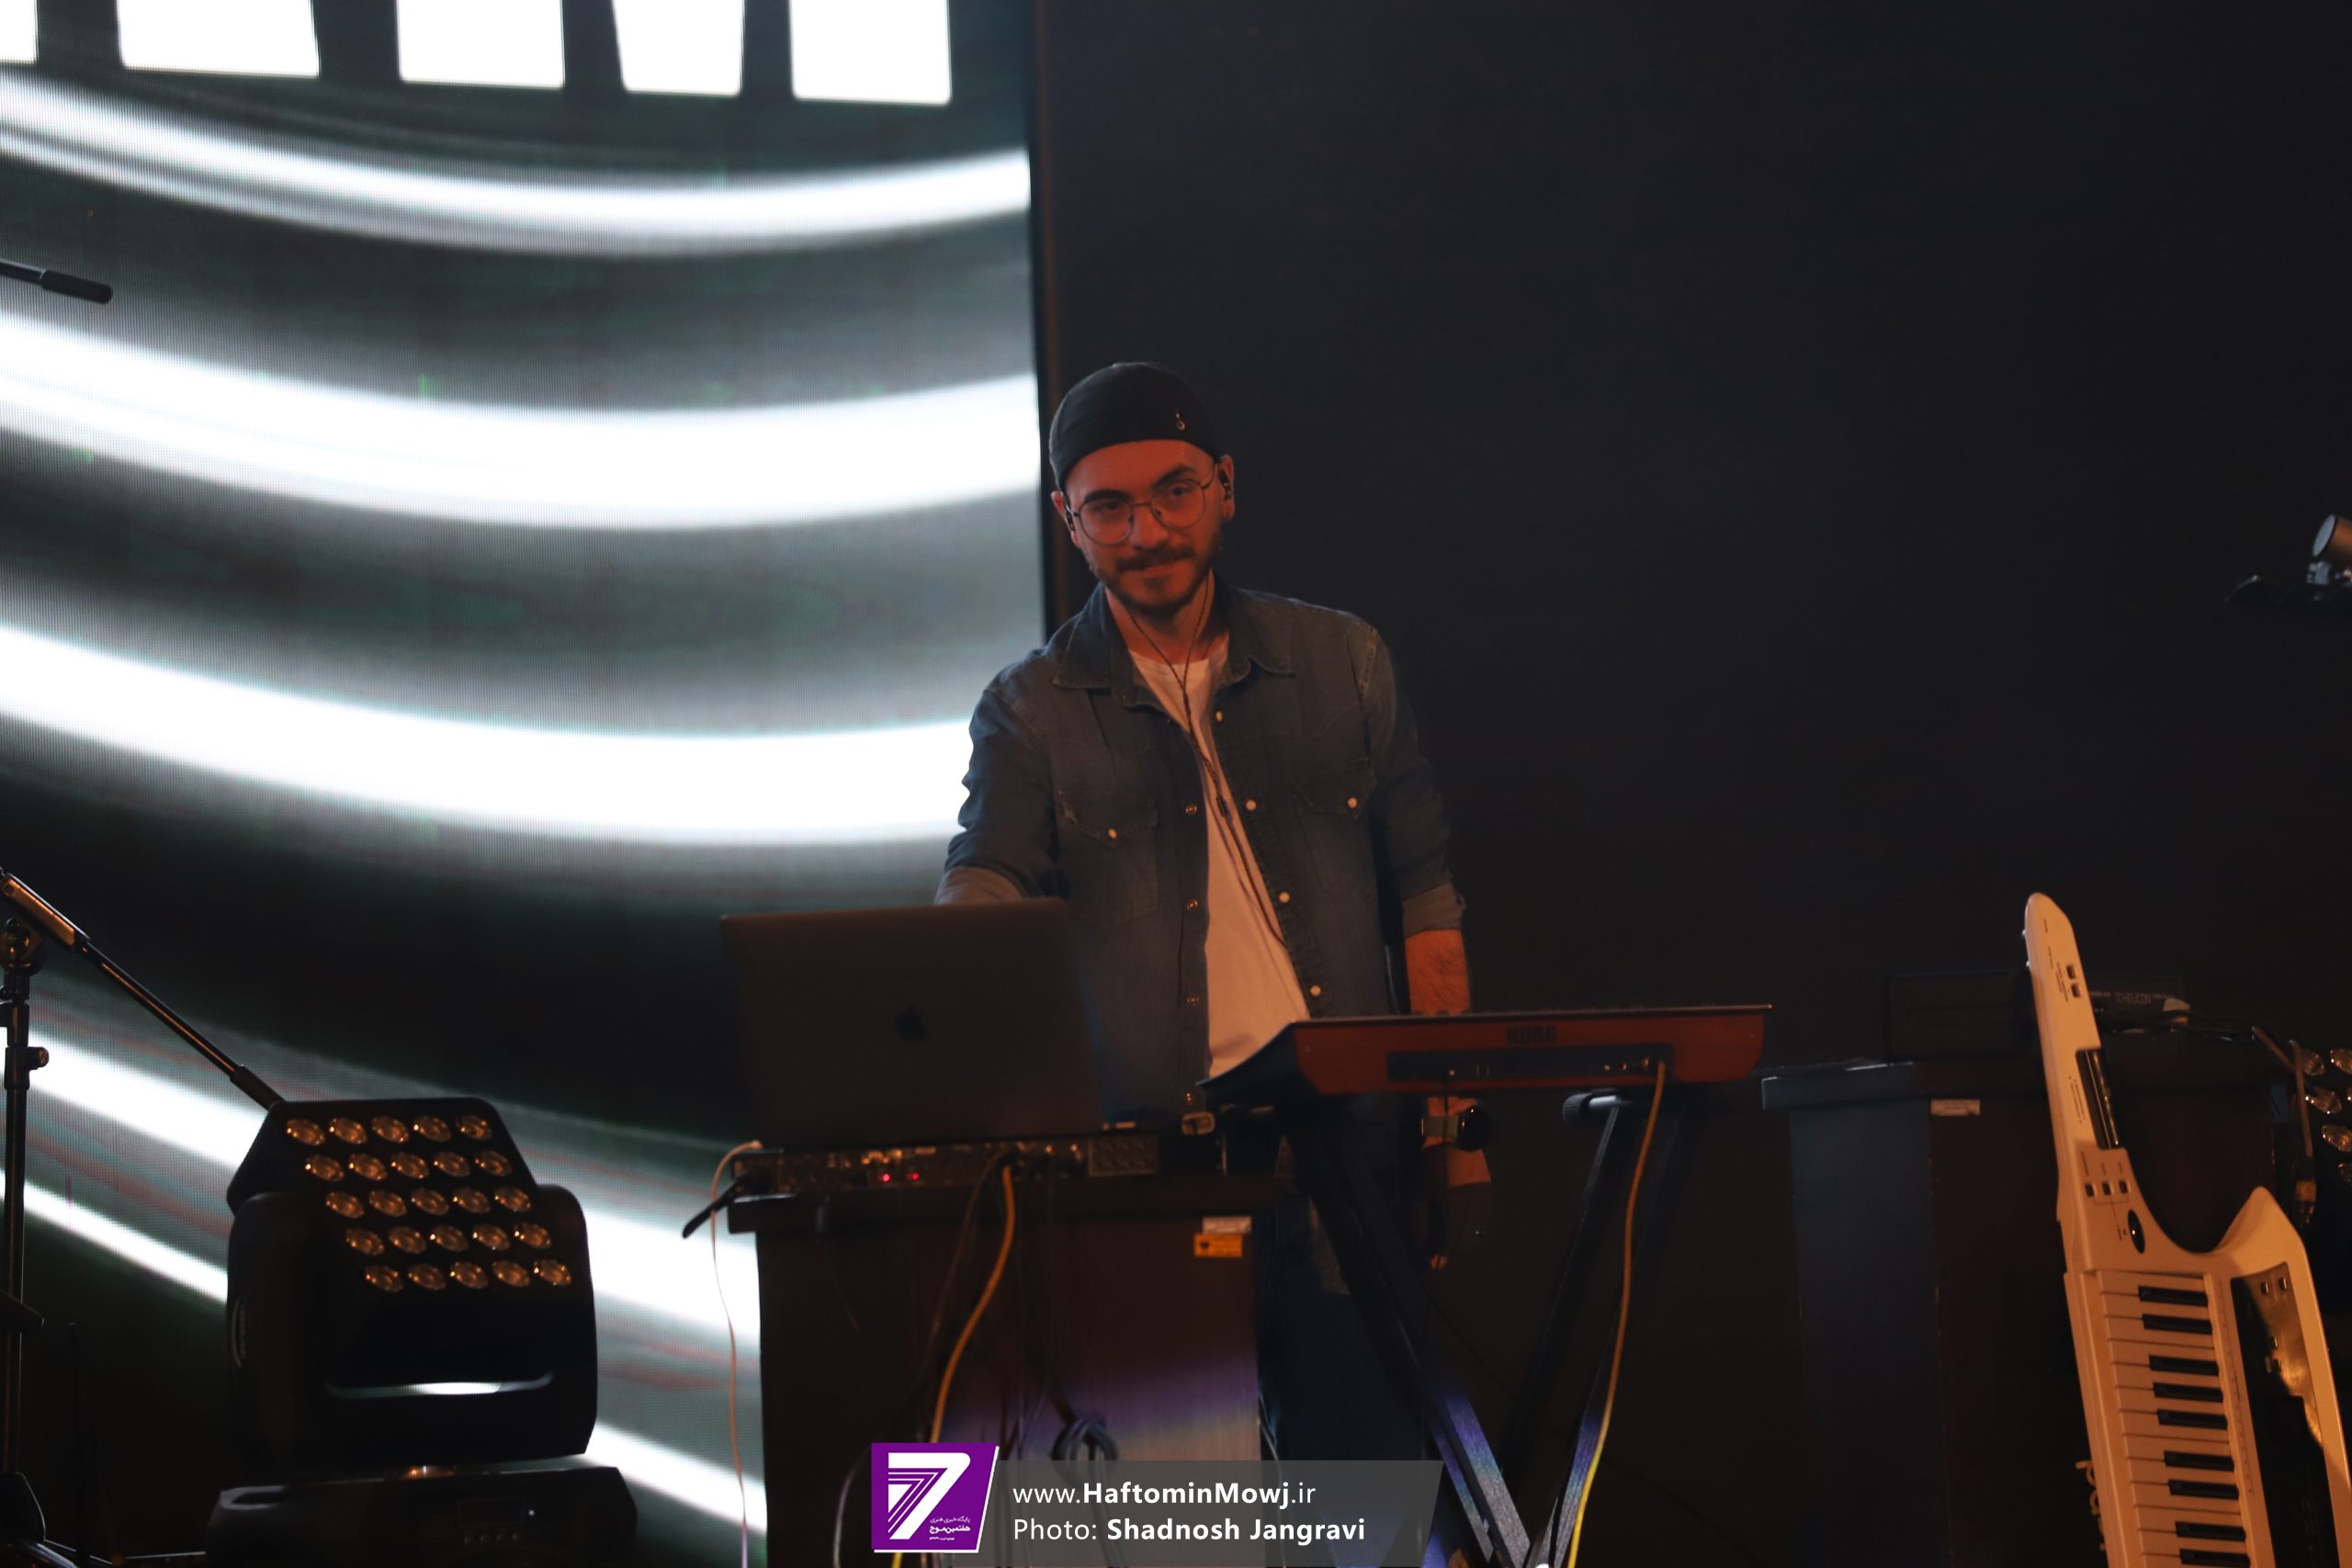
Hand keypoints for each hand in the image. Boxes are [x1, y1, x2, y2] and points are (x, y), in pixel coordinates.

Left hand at [1421, 1144, 1493, 1269]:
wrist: (1455, 1136)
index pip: (1451, 1245)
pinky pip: (1484, 1222)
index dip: (1442, 1258)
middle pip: (1467, 1245)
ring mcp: (1486, 1201)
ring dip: (1463, 1242)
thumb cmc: (1432, 1163)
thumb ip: (1420, 1222)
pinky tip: (1459, 1225)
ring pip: (1479, 1235)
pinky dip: (1473, 1230)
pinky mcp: (1490, 1195)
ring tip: (1447, 1237)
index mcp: (1454, 1206)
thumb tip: (1422, 1246)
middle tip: (1437, 1250)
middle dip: (1452, 1252)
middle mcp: (1474, 1207)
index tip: (1433, 1263)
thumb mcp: (1420, 1192)